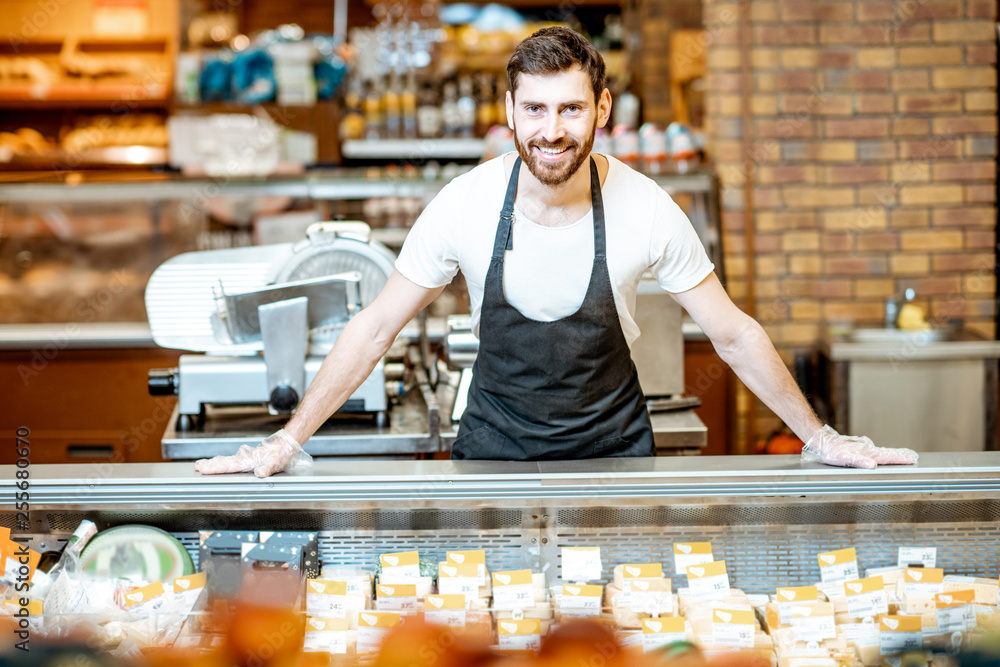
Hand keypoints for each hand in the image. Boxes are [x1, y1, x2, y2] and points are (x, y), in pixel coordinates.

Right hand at [194, 429, 312, 476]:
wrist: (286, 444)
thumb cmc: (281, 453)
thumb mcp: (276, 462)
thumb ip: (268, 468)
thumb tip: (260, 473)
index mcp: (248, 460)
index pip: (228, 465)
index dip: (214, 467)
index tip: (202, 468)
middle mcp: (244, 458)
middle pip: (224, 462)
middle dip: (210, 464)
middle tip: (196, 467)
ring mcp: (245, 457)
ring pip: (227, 460)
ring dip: (215, 463)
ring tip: (203, 465)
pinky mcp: (248, 457)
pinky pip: (232, 460)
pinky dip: (223, 461)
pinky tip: (220, 463)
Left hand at [802, 424, 918, 468]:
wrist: (822, 441)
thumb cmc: (832, 451)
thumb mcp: (844, 458)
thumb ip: (859, 461)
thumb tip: (872, 465)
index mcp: (867, 452)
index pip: (887, 456)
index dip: (900, 458)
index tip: (913, 458)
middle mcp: (867, 448)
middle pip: (888, 452)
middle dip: (901, 455)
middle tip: (914, 456)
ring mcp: (863, 446)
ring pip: (882, 451)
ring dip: (893, 453)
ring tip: (903, 455)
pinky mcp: (858, 446)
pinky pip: (873, 450)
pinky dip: (881, 452)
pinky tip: (880, 453)